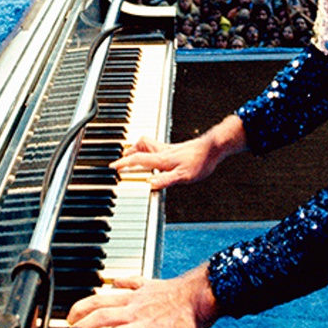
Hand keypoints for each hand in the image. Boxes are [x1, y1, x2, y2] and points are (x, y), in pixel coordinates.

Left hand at [67, 266, 218, 327]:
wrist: (201, 294)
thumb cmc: (177, 291)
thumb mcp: (149, 282)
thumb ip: (131, 283)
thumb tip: (115, 281)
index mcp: (131, 298)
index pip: (99, 300)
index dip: (81, 308)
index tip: (69, 318)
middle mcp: (135, 310)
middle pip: (103, 316)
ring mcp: (148, 325)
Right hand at [111, 116, 246, 190]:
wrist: (213, 148)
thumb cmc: (200, 162)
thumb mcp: (184, 176)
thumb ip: (165, 179)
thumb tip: (149, 183)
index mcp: (162, 159)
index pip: (138, 159)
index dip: (124, 163)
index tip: (113, 167)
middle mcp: (163, 151)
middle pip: (140, 146)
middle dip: (129, 152)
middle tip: (122, 160)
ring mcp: (169, 149)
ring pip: (147, 144)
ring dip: (137, 149)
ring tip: (133, 158)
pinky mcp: (175, 149)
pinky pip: (156, 147)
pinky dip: (149, 151)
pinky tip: (153, 159)